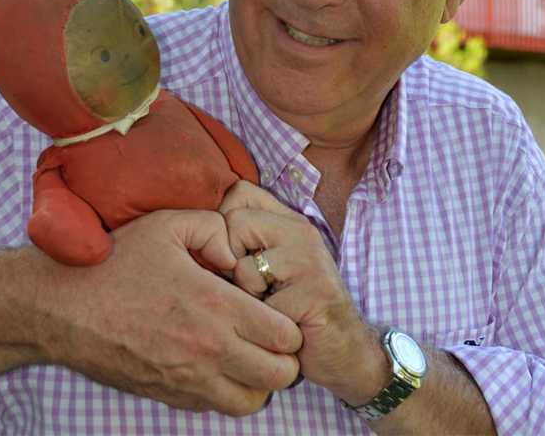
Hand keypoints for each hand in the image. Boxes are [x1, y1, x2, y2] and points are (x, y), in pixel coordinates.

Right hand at [34, 209, 302, 415]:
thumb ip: (214, 228)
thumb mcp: (167, 224)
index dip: (290, 325)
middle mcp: (207, 349)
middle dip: (285, 357)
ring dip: (259, 380)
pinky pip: (216, 407)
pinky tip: (215, 362)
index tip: (278, 310)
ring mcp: (187, 379)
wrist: (63, 307)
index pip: (284, 336)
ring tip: (248, 352)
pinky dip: (228, 391)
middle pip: (278, 376)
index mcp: (214, 305)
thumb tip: (236, 256)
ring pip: (251, 401)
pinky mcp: (167, 395)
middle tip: (272, 335)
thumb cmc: (117, 261)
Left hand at [220, 182, 389, 405]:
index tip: (233, 254)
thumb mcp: (271, 265)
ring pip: (242, 267)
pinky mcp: (315, 294)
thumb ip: (246, 240)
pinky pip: (259, 308)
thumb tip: (199, 230)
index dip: (222, 221)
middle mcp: (302, 232)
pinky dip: (262, 327)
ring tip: (268, 308)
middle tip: (254, 287)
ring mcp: (310, 261)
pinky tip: (281, 328)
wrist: (346, 352)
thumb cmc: (295, 308)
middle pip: (234, 222)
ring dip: (246, 298)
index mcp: (289, 220)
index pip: (240, 191)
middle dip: (229, 262)